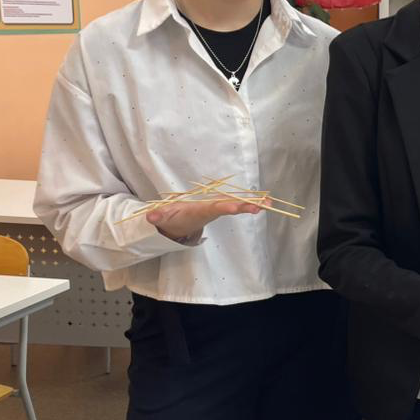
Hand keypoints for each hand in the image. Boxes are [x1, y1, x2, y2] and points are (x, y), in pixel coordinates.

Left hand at [145, 197, 262, 241]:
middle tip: (261, 204)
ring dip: (252, 203)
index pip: (213, 207)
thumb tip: (150, 217)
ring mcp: (218, 206)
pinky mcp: (222, 209)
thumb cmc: (171, 216)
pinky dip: (250, 206)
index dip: (224, 206)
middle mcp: (211, 205)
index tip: (236, 206)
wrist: (175, 215)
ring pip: (237, 203)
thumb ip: (158, 216)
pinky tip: (264, 206)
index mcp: (200, 208)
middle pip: (230, 203)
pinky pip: (237, 206)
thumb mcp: (163, 217)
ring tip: (269, 204)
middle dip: (245, 203)